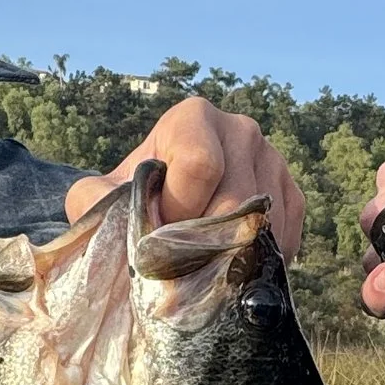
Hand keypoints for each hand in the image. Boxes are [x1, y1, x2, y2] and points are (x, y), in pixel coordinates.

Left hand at [66, 94, 305, 258]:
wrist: (167, 204)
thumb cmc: (135, 196)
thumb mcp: (102, 193)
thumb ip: (93, 199)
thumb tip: (110, 212)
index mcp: (194, 117)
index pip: (200, 165)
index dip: (179, 211)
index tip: (160, 230)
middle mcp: (240, 129)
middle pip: (235, 200)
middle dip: (204, 241)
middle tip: (181, 258)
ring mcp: (272, 160)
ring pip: (262, 223)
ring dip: (231, 256)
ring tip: (202, 265)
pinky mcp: (292, 192)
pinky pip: (284, 234)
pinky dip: (258, 260)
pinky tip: (232, 267)